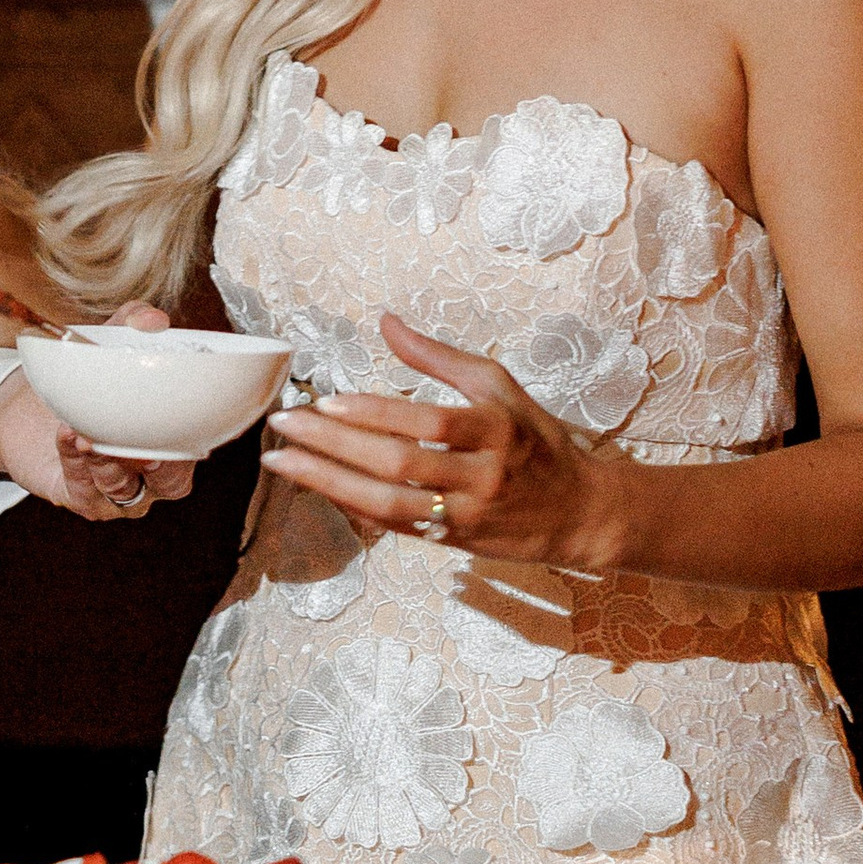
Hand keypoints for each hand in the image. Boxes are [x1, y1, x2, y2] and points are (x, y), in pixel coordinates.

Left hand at [0, 307, 196, 524]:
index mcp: (168, 441)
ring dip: (108, 463)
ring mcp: (116, 492)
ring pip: (123, 490)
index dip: (192, 445)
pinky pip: (83, 490)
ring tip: (87, 434)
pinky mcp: (80, 499)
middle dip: (162, 468)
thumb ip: (129, 325)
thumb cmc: (82, 384)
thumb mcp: (105, 348)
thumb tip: (152, 319)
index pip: (193, 450)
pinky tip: (66, 435)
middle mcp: (150, 474)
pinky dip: (76, 463)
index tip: (182, 426)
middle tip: (145, 449)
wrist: (24, 409)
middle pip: (172, 484)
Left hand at [259, 311, 629, 572]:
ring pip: (388, 502)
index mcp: (495, 429)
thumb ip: (439, 357)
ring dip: (329, 481)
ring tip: (283, 462)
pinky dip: (352, 507)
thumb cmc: (537, 441)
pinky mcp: (453, 541)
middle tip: (283, 426)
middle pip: (398, 463)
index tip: (325, 402)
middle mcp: (481, 475)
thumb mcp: (499, 386)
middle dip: (333, 445)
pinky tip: (317, 487)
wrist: (579, 512)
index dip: (374, 414)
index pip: (427, 422)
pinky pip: (394, 526)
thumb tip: (386, 322)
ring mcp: (466, 514)